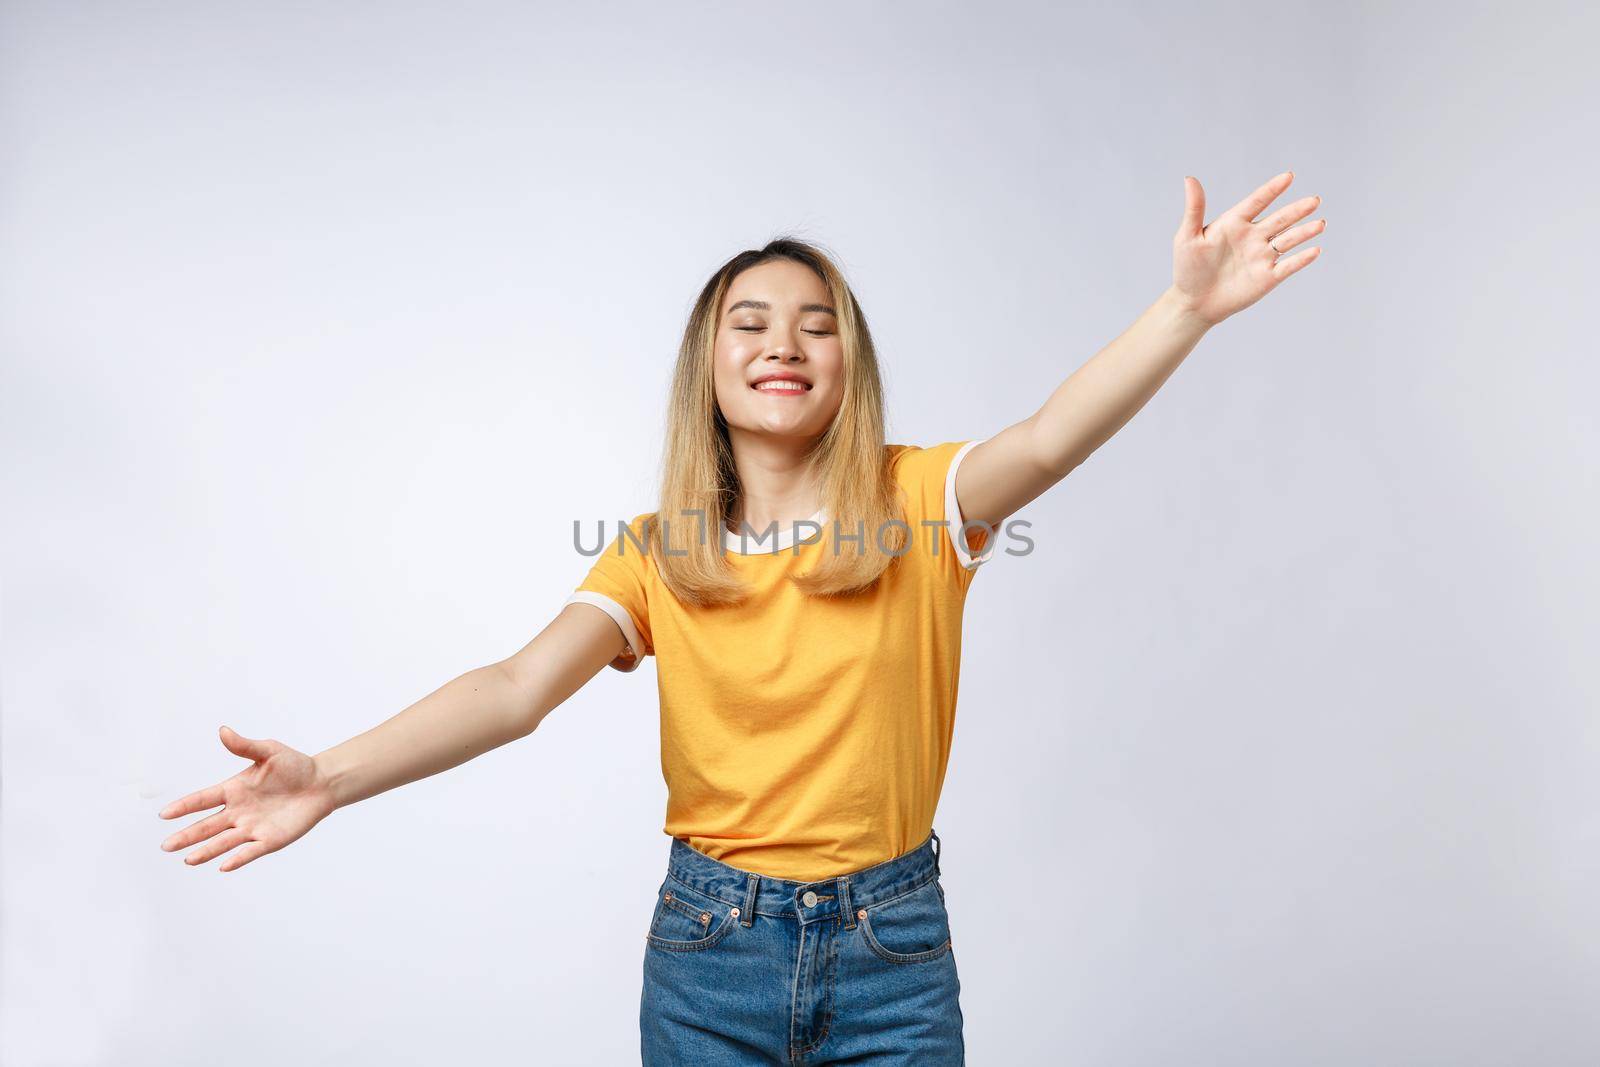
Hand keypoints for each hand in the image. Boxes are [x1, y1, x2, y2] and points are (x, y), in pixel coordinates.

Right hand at [158, 725, 336, 871]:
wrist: (322, 782)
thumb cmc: (294, 766)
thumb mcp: (269, 752)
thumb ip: (245, 746)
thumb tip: (223, 731)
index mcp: (233, 790)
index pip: (203, 800)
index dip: (184, 807)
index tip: (164, 814)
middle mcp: (238, 812)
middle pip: (207, 826)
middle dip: (187, 835)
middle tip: (166, 846)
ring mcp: (252, 827)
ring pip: (224, 842)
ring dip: (206, 851)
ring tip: (188, 859)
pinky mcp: (269, 840)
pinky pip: (251, 851)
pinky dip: (238, 859)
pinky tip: (224, 866)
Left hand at [1170, 170, 1325, 326]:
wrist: (1194, 302)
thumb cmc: (1187, 268)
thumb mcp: (1187, 237)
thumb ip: (1194, 208)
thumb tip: (1189, 179)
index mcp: (1235, 223)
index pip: (1257, 202)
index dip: (1272, 190)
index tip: (1288, 177)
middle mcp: (1253, 237)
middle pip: (1280, 219)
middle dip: (1297, 210)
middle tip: (1314, 200)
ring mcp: (1262, 256)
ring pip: (1288, 240)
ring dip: (1305, 232)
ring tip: (1320, 223)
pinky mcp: (1268, 277)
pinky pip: (1289, 265)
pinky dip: (1302, 259)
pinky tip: (1315, 250)